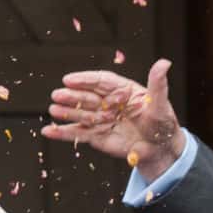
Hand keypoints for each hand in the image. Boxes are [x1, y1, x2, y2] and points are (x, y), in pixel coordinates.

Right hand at [43, 60, 185, 178]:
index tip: (70, 79)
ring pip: (81, 114)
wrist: (159, 149)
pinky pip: (78, 134)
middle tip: (58, 94)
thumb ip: (158, 85)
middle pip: (88, 97)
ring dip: (66, 112)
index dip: (85, 80)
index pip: (101, 81)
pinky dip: (63, 133)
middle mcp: (108, 102)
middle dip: (72, 96)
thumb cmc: (162, 123)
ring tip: (53, 109)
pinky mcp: (96, 136)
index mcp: (122, 90)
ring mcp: (101, 119)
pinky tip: (49, 130)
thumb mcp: (161, 104)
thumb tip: (164, 63)